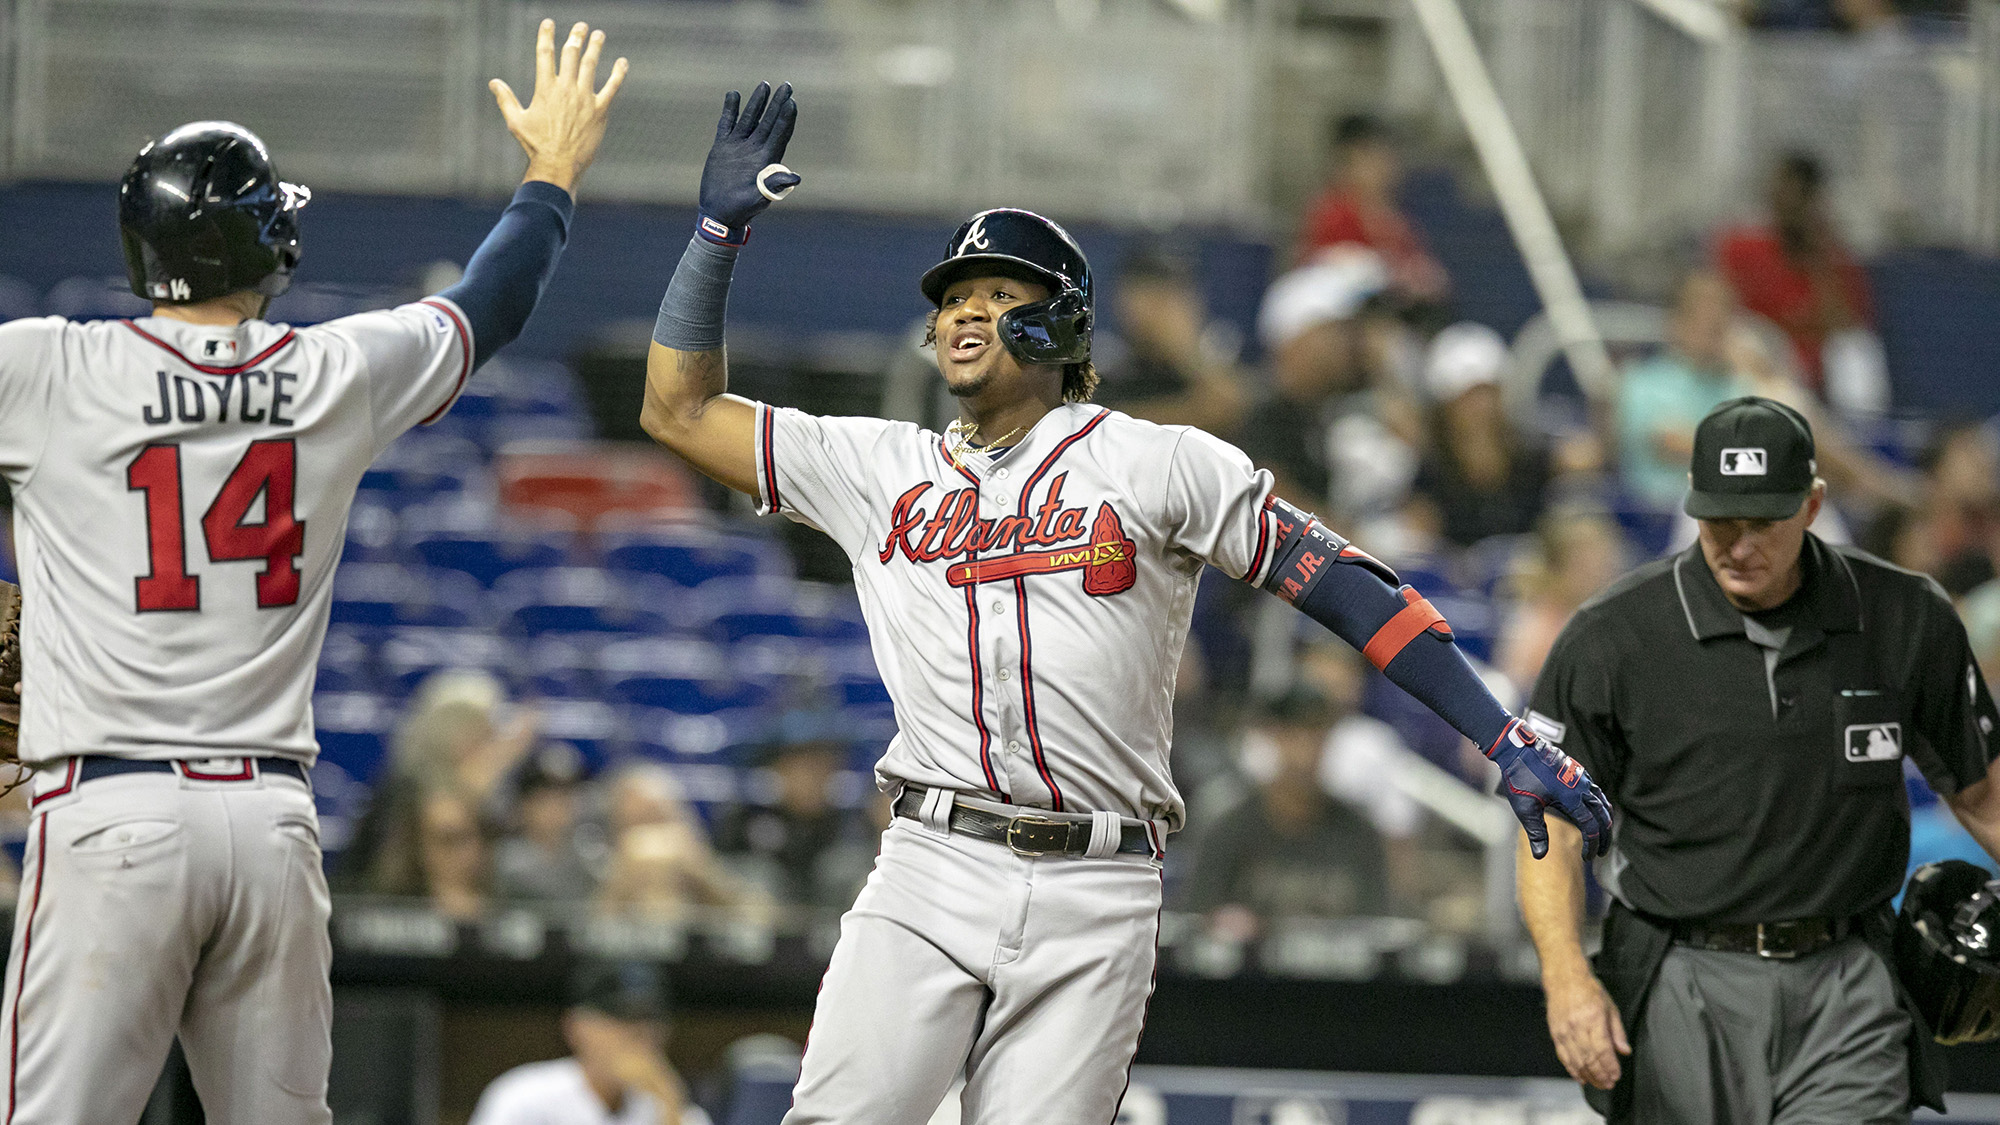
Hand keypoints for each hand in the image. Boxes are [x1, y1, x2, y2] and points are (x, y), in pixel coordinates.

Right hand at [490, 19, 628, 193]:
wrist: (558, 165)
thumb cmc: (535, 146)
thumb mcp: (516, 121)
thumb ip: (506, 99)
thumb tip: (494, 82)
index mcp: (545, 88)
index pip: (545, 54)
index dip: (546, 35)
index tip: (549, 23)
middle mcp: (565, 88)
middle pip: (571, 54)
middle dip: (576, 37)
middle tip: (581, 26)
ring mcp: (584, 98)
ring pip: (591, 65)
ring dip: (595, 47)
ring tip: (599, 35)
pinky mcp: (600, 110)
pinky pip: (612, 87)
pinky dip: (618, 73)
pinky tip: (622, 62)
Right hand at [699, 81, 800, 236]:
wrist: (720, 214)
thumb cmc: (744, 209)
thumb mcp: (760, 198)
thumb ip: (775, 186)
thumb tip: (796, 178)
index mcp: (767, 160)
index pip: (780, 133)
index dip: (786, 118)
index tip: (791, 102)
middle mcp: (756, 149)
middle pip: (769, 121)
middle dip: (778, 104)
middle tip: (787, 86)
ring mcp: (740, 146)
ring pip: (750, 118)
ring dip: (757, 102)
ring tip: (764, 85)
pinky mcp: (723, 146)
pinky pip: (727, 123)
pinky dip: (730, 109)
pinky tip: (734, 94)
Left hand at [1489, 719, 1611, 859]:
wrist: (1517, 749)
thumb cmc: (1520, 777)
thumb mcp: (1525, 808)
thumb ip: (1536, 832)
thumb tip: (1541, 855)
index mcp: (1572, 797)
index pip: (1591, 827)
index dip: (1592, 844)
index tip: (1588, 857)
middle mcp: (1581, 786)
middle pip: (1602, 815)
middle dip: (1605, 836)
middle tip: (1601, 852)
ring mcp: (1581, 777)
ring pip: (1602, 802)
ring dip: (1605, 820)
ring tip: (1603, 835)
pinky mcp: (1577, 771)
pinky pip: (1596, 791)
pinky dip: (1600, 805)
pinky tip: (1594, 811)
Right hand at [1544, 967, 1629, 1089]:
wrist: (1564, 977)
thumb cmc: (1588, 989)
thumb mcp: (1610, 1007)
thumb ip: (1617, 1031)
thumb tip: (1624, 1051)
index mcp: (1593, 1019)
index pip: (1602, 1050)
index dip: (1610, 1066)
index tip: (1616, 1075)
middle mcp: (1577, 1027)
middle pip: (1589, 1059)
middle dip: (1600, 1075)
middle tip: (1608, 1084)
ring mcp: (1564, 1031)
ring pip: (1576, 1060)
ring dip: (1588, 1075)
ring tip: (1597, 1084)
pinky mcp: (1555, 1033)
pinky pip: (1563, 1056)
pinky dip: (1571, 1069)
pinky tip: (1580, 1077)